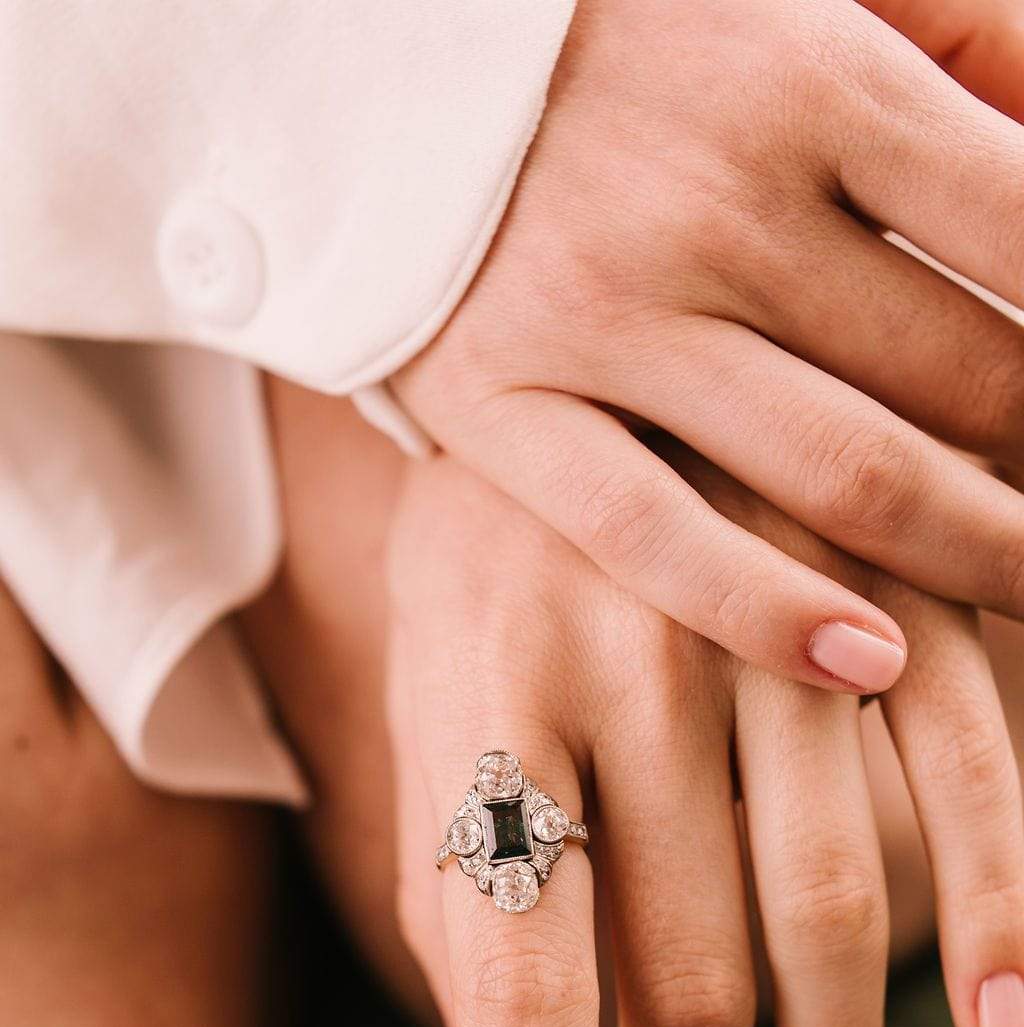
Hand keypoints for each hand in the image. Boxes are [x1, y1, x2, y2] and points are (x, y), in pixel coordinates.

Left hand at [389, 448, 1023, 1026]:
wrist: (576, 313)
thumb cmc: (487, 547)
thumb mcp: (431, 687)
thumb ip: (463, 869)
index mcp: (485, 692)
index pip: (511, 974)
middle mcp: (626, 659)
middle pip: (675, 968)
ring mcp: (770, 613)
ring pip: (826, 901)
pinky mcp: (880, 576)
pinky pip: (961, 764)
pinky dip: (1000, 906)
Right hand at [393, 0, 1023, 691]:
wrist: (362, 62)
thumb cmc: (622, 31)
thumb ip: (964, 51)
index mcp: (812, 79)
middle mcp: (716, 206)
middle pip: (964, 375)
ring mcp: (605, 321)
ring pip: (840, 474)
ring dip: (980, 555)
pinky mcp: (507, 412)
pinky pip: (657, 537)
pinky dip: (771, 613)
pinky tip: (873, 666)